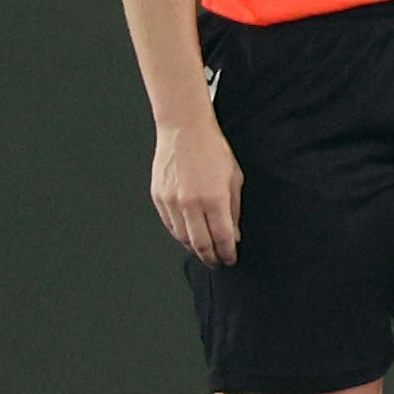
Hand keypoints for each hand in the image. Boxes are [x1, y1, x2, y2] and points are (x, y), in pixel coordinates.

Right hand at [152, 112, 244, 266]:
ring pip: (182, 237)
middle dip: (210, 257)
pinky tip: (188, 237)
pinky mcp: (158, 197)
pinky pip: (169, 225)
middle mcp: (191, 203)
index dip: (227, 253)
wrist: (184, 131)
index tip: (230, 259)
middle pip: (200, 244)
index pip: (222, 238)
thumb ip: (234, 210)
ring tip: (204, 252)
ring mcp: (172, 201)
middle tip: (217, 262)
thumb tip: (234, 235)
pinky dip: (179, 235)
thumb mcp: (234, 179)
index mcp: (214, 198)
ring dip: (194, 249)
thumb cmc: (213, 150)